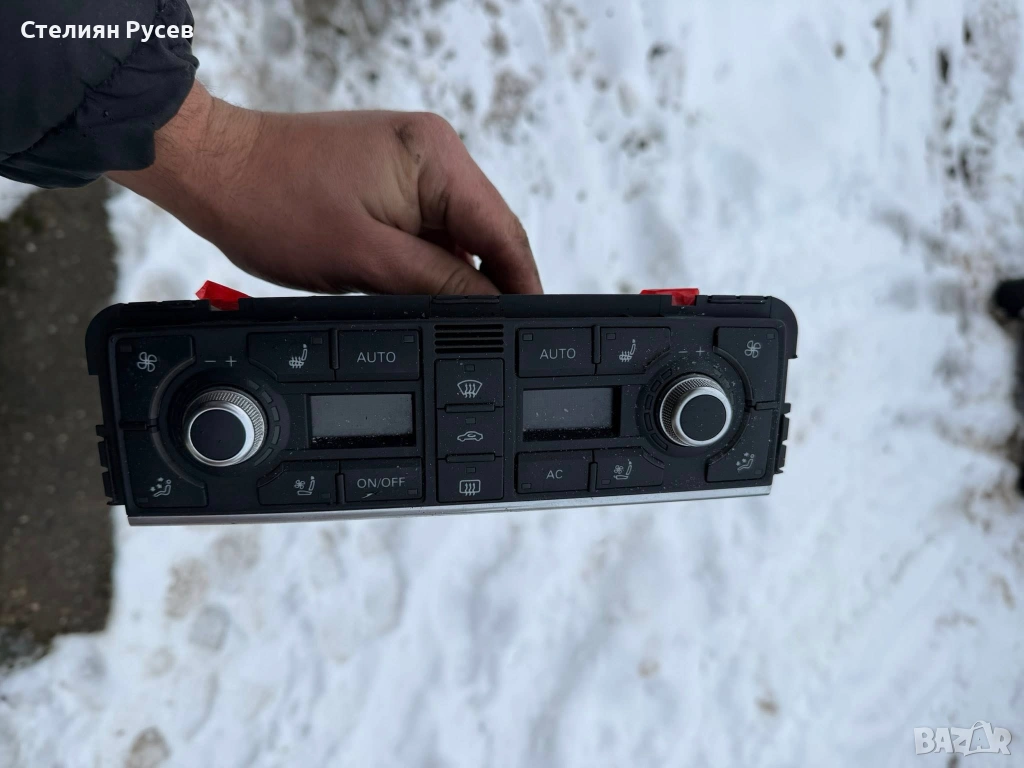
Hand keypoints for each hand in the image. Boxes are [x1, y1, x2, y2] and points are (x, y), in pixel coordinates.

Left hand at [108, 81, 541, 294]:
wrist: (215, 172)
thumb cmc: (273, 203)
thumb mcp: (365, 259)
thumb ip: (437, 286)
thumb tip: (488, 310)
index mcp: (436, 158)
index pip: (503, 231)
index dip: (520, 284)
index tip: (527, 324)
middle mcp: (433, 153)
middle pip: (485, 233)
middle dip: (483, 283)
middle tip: (479, 335)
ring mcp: (411, 165)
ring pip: (455, 236)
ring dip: (448, 275)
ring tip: (432, 311)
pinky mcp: (391, 180)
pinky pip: (427, 229)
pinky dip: (423, 262)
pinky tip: (408, 287)